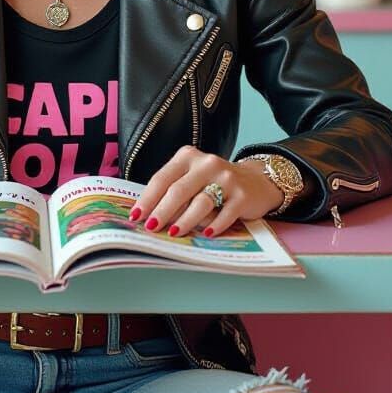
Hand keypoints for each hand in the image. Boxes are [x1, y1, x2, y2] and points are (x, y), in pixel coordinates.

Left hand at [128, 146, 283, 238]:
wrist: (256, 181)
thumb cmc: (214, 183)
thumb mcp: (192, 178)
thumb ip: (174, 190)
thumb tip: (148, 215)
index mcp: (188, 156)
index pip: (162, 178)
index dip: (147, 199)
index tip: (135, 216)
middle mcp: (207, 163)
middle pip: (179, 190)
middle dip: (162, 211)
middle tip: (151, 228)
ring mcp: (227, 178)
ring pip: (201, 202)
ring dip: (185, 220)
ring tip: (174, 233)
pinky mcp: (243, 195)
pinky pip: (226, 213)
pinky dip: (214, 226)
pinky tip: (205, 235)